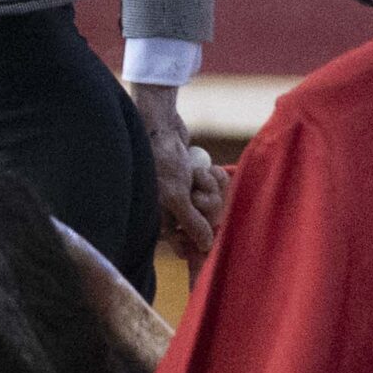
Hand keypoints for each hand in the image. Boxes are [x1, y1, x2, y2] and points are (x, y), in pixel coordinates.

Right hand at [131, 83, 226, 273]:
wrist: (159, 126)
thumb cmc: (160, 162)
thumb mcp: (176, 197)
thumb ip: (191, 225)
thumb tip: (205, 247)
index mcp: (158, 221)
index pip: (183, 245)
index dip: (199, 240)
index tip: (208, 232)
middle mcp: (169, 211)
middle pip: (203, 224)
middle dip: (207, 205)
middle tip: (196, 191)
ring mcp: (183, 194)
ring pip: (212, 204)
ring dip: (209, 187)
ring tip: (196, 173)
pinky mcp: (193, 179)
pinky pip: (214, 187)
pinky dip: (214, 177)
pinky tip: (207, 168)